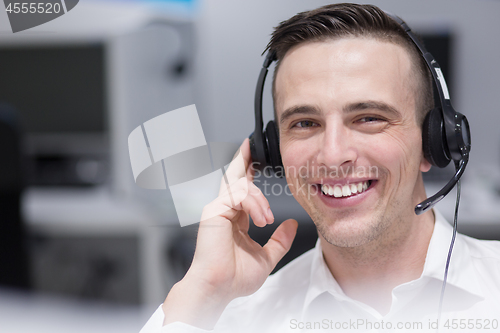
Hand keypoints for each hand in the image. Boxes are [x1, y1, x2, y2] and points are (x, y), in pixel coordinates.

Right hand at [162, 138, 297, 328]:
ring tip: (267, 219)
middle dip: (244, 160)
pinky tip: (261, 219)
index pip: (242, 189)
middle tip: (250, 146)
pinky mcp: (214, 210)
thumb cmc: (235, 277)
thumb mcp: (266, 257)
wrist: (219, 288)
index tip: (255, 158)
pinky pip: (237, 195)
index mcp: (235, 218)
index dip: (248, 171)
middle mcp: (225, 210)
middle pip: (235, 176)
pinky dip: (253, 204)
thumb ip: (280, 240)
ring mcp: (218, 209)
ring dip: (260, 200)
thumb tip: (292, 225)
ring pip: (241, 186)